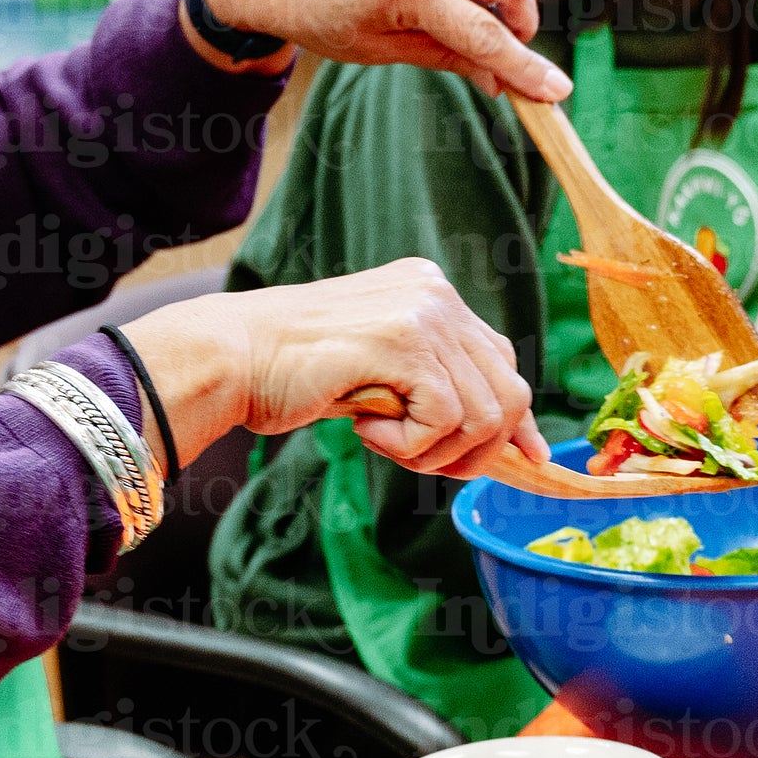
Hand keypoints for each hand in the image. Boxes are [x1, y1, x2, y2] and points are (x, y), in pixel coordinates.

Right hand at [121, 259, 549, 480]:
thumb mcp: (383, 376)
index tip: (528, 457)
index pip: (503, 360)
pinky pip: (446, 420)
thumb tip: (511, 441)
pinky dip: (409, 446)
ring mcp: (423, 312)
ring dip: (435, 452)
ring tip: (384, 442)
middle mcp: (436, 292)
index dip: (515, 419)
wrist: (230, 358)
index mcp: (431, 292)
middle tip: (423, 465)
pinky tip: (367, 431)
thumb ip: (438, 387)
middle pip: (507, 391)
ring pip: (483, 413)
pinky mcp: (405, 341)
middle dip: (475, 449)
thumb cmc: (295, 376)